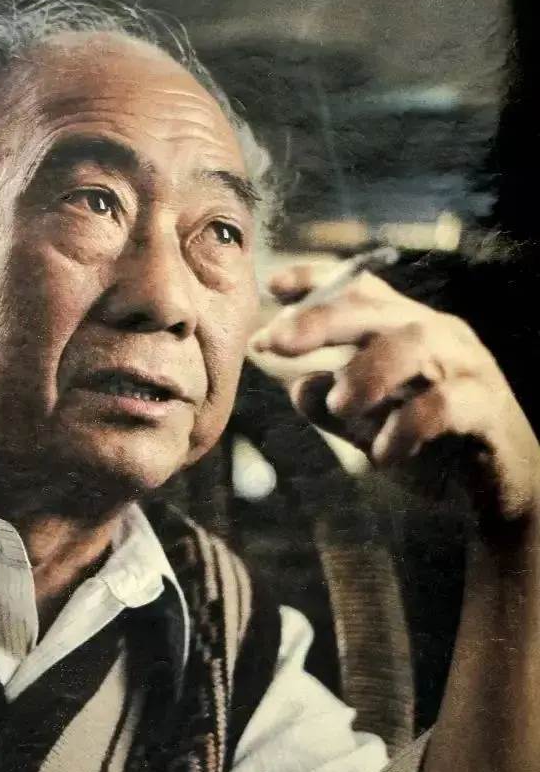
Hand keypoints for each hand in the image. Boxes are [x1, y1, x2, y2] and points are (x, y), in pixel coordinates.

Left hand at [253, 265, 539, 526]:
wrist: (499, 489)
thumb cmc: (429, 446)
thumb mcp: (367, 425)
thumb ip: (331, 405)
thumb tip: (296, 386)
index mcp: (405, 330)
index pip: (360, 290)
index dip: (317, 282)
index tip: (273, 285)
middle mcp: (437, 335)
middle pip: (377, 308)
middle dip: (320, 320)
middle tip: (275, 343)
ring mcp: (466, 366)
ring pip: (412, 345)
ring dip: (364, 374)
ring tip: (340, 406)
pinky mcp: (485, 407)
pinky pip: (440, 406)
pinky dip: (402, 430)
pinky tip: (382, 455)